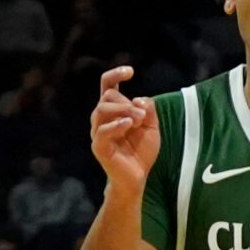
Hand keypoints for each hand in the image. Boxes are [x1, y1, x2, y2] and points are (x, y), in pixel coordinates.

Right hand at [90, 65, 159, 189]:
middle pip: (107, 97)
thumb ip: (148, 110)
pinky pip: (102, 131)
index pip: (107, 86)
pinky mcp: (99, 147)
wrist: (137, 177)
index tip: (130, 72)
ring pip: (102, 109)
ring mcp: (98, 132)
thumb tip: (140, 98)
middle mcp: (102, 119)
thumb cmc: (141, 151)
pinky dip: (116, 125)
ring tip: (138, 120)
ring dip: (123, 111)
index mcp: (113, 111)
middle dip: (127, 102)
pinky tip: (129, 124)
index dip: (115, 75)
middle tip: (143, 116)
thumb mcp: (151, 127)